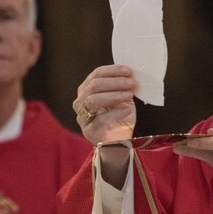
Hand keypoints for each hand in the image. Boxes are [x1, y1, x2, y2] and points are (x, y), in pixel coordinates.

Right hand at [74, 65, 136, 187]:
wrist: (121, 142)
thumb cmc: (121, 117)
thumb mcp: (122, 97)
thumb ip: (122, 85)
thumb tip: (130, 73)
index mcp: (87, 90)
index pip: (96, 75)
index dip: (112, 71)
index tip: (128, 71)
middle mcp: (81, 102)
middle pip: (93, 86)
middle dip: (115, 82)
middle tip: (132, 83)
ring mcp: (83, 117)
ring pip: (93, 100)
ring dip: (114, 95)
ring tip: (130, 95)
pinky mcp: (89, 131)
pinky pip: (100, 119)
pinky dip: (116, 112)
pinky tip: (127, 109)